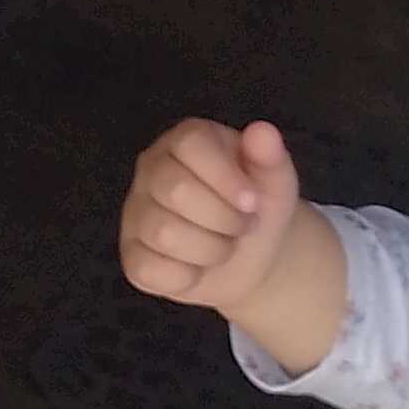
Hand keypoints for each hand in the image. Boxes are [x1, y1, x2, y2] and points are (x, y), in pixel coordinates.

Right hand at [119, 119, 346, 374]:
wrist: (253, 256)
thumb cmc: (258, 208)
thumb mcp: (276, 182)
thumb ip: (271, 157)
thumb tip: (263, 131)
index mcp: (185, 140)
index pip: (190, 144)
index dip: (225, 177)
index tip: (252, 201)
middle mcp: (151, 169)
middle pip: (176, 190)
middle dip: (224, 219)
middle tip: (241, 226)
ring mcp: (136, 211)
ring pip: (163, 233)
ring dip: (210, 250)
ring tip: (223, 246)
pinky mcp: (132, 255)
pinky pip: (149, 269)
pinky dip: (186, 277)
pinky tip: (197, 267)